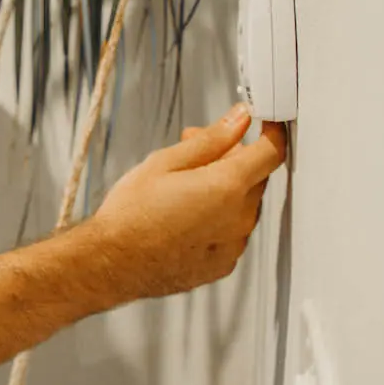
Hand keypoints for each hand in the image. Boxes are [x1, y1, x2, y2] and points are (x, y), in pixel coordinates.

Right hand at [90, 104, 287, 299]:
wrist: (112, 264)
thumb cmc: (131, 215)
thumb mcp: (165, 162)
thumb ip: (211, 139)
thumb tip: (238, 120)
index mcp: (227, 187)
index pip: (270, 152)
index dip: (271, 132)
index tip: (265, 123)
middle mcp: (239, 218)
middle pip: (254, 177)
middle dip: (232, 157)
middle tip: (196, 146)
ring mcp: (233, 244)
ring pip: (243, 203)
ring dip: (225, 187)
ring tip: (183, 183)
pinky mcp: (223, 263)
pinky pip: (232, 230)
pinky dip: (218, 216)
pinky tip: (185, 213)